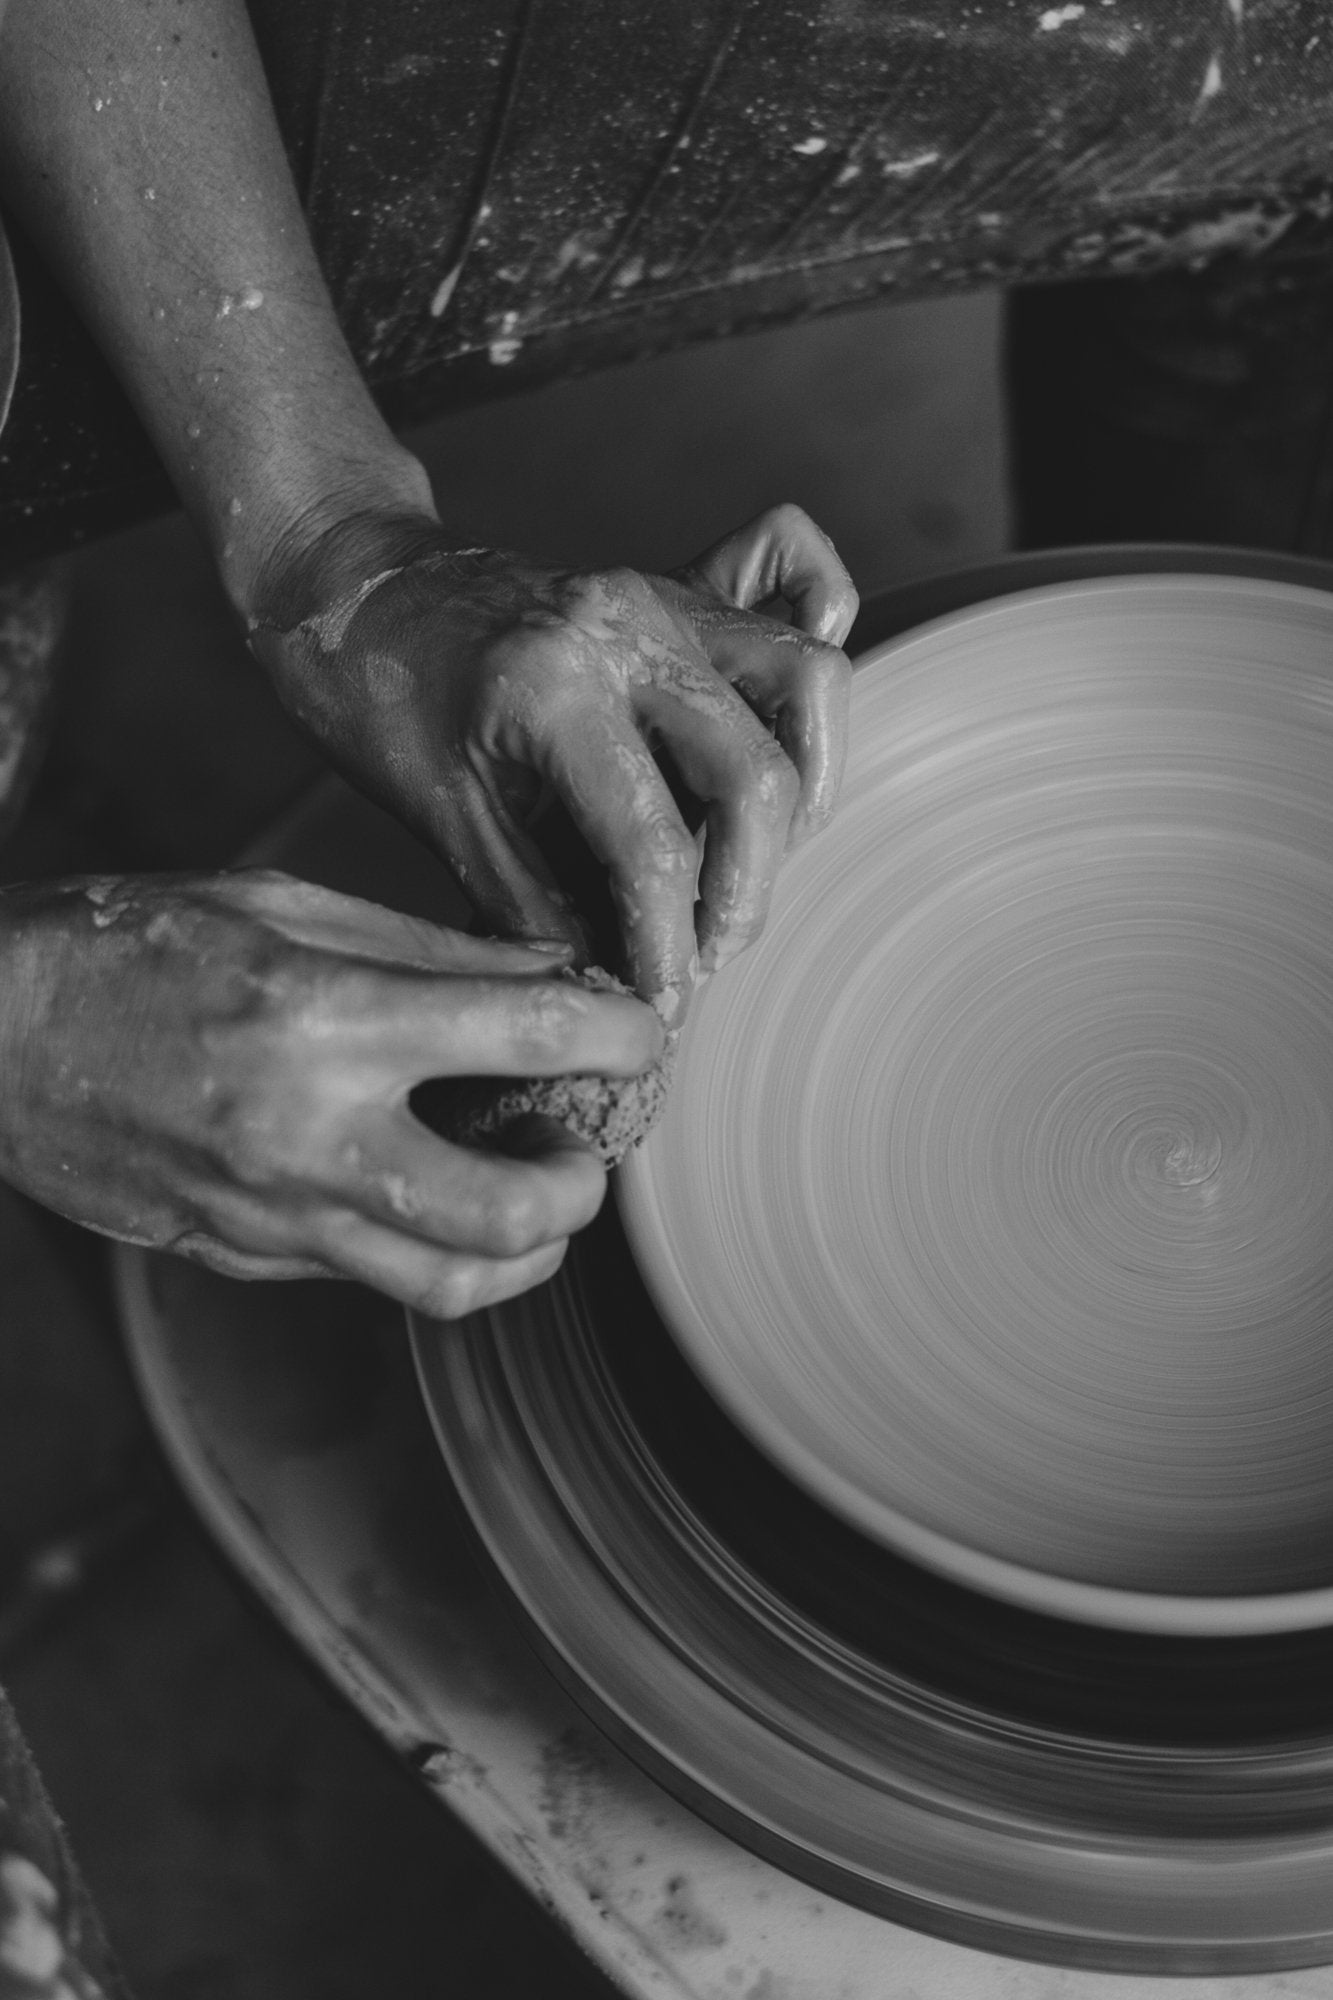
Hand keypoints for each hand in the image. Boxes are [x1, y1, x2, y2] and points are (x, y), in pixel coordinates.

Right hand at [0, 871, 660, 1313]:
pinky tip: (437, 1196)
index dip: (622, 1033)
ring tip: (537, 1196)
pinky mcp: (243, 1257)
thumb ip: (430, 950)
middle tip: (589, 1145)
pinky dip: (435, 1249)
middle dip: (587, 1186)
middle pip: (516, 1212)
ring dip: (529, 1251)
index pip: (532, 1033)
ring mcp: (273, 1214)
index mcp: (327, 1018)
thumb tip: (551, 975)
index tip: (646, 1032)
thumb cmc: (125, 944)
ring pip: (454, 1283)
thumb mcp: (282, 906)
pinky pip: (373, 1278)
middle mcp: (310, 1134)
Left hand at [250, 503, 856, 1024]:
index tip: (664, 1003)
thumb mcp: (443, 820)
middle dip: (746, 894)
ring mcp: (666, 595)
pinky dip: (813, 653)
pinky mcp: (684, 585)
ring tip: (752, 863)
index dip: (668, 944)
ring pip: (809, 682)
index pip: (654, 844)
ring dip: (805, 791)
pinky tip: (791, 728)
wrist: (353, 589)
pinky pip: (801, 586)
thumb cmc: (380, 699)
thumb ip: (538, 906)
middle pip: (756, 775)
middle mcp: (628, 627)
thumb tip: (613, 990)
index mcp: (553, 687)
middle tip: (707, 953)